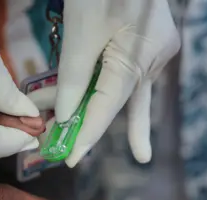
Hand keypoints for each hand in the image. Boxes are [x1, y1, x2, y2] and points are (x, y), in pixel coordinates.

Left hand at [49, 0, 179, 166]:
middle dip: (87, 122)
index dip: (87, 133)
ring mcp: (148, 51)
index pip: (109, 106)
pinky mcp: (138, 42)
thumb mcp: (82, 33)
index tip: (69, 158)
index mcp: (141, 58)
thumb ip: (75, 77)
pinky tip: (90, 109)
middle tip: (66, 150)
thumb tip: (66, 113)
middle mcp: (152, 59)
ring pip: (113, 87)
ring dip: (83, 101)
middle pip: (114, 101)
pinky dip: (96, 86)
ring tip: (53, 119)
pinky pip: (117, 73)